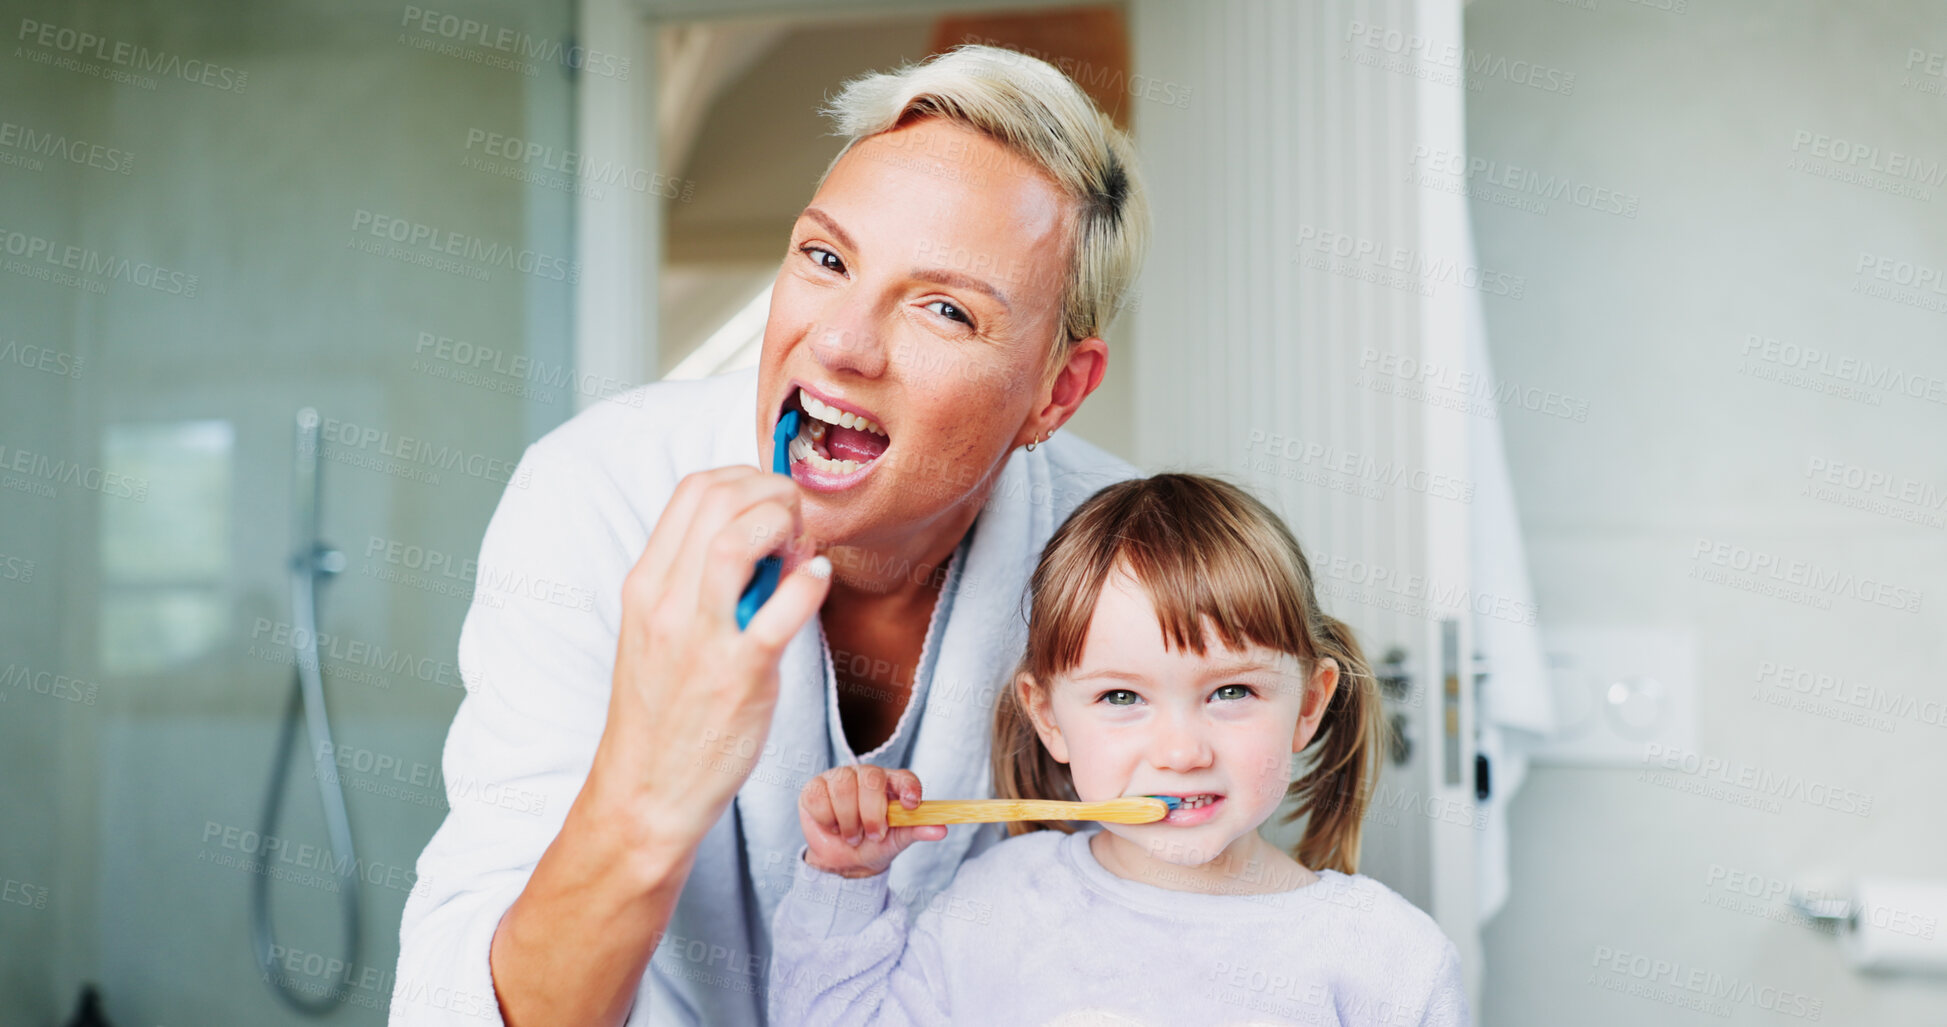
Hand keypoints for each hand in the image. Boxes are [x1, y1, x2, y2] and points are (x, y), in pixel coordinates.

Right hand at [590, 465, 831, 857]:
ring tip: (801, 547)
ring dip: (783, 525)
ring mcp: (702, 639)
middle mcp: (667, 603)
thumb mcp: (662, 631)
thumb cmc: (665, 710)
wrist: (646, 791)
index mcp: (646, 584)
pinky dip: (809, 583)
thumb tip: (769, 538)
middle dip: (772, 491)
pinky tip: (819, 579)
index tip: (772, 501)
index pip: (693, 490)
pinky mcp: (739, 676)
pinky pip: (780, 613)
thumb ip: (703, 582)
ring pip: (736, 540)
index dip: (746, 477)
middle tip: (796, 522)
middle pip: (719, 499)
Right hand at [799, 766, 947, 878]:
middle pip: (871, 780)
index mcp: (891, 784)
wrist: (844, 860)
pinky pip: (819, 798)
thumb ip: (917, 830)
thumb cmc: (874, 843)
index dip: (909, 788)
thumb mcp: (898, 839)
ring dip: (849, 821)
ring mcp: (838, 778)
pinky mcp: (814, 787)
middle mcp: (866, 775)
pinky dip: (827, 820)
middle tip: (873, 835)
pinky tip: (833, 827)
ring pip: (843, 789)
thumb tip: (941, 830)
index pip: (904, 777)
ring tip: (852, 835)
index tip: (911, 806)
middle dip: (873, 813)